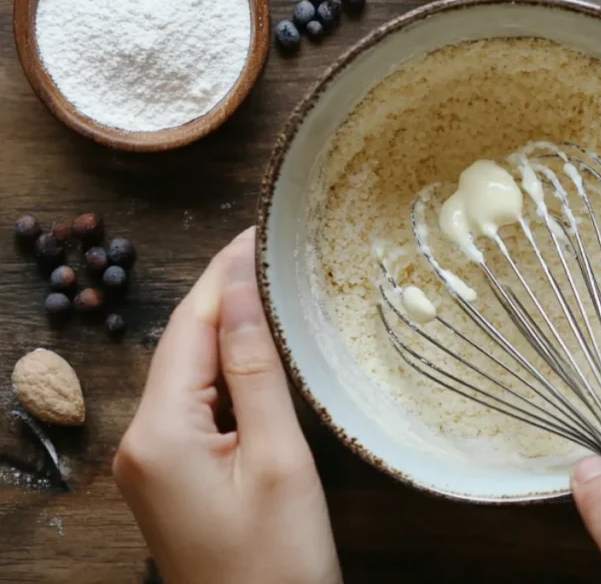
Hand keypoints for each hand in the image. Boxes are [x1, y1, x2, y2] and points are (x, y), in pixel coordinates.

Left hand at [114, 228, 341, 583]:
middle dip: (222, 295)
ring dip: (226, 331)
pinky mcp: (172, 476)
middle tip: (268, 249)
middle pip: (183, 346)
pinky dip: (226, 373)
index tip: (256, 230)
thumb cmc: (279, 560)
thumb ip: (256, 371)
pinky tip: (257, 352)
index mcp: (159, 435)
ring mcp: (151, 463)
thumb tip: (241, 293)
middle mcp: (140, 443)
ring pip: (189, 374)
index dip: (223, 275)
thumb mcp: (277, 459)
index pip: (190, 329)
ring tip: (269, 286)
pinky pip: (194, 405)